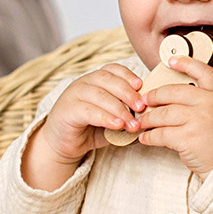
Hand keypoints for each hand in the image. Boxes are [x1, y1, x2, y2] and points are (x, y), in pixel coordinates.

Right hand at [23, 63, 144, 185]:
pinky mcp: (67, 110)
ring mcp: (73, 95)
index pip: (113, 69)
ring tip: (132, 123)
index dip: (127, 75)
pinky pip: (88, 111)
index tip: (141, 86)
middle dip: (127, 92)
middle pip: (107, 79)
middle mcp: (84, 83)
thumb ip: (127, 113)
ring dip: (119, 108)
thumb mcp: (113, 118)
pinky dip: (105, 117)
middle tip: (142, 107)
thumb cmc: (91, 128)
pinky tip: (117, 125)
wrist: (63, 143)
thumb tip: (149, 114)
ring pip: (99, 95)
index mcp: (96, 80)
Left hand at [138, 53, 212, 176]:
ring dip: (148, 118)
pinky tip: (145, 138)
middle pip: (174, 92)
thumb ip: (208, 100)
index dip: (187, 63)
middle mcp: (211, 104)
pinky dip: (150, 137)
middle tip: (144, 101)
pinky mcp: (188, 138)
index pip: (205, 72)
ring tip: (141, 122)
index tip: (172, 61)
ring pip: (164, 113)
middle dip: (155, 96)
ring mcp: (199, 120)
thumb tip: (175, 95)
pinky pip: (161, 134)